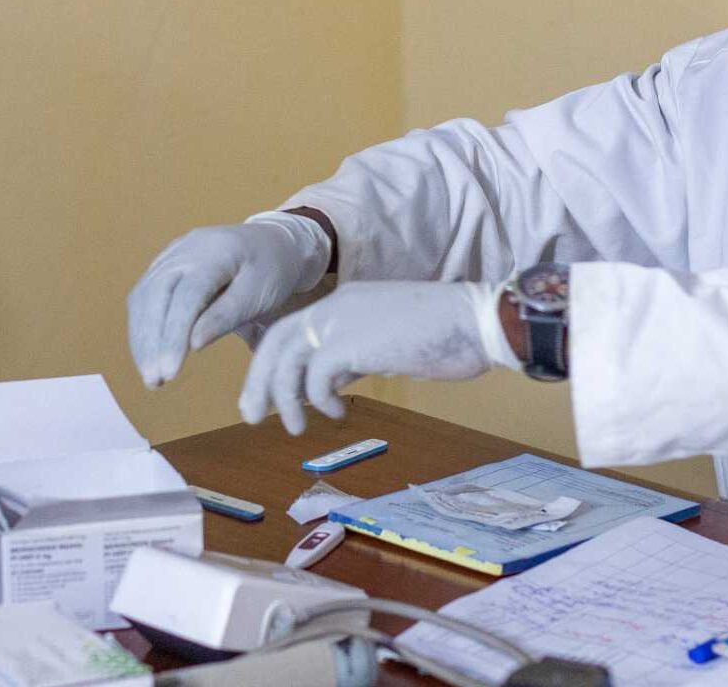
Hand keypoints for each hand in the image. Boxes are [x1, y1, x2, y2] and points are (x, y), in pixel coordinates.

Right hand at [128, 213, 330, 387]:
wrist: (274, 241)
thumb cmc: (272, 269)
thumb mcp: (260, 293)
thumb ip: (227, 316)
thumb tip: (193, 344)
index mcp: (214, 251)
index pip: (186, 296)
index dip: (174, 335)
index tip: (170, 371)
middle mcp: (185, 249)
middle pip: (156, 295)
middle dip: (151, 342)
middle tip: (154, 381)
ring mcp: (172, 254)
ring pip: (144, 297)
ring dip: (142, 338)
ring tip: (150, 376)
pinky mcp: (165, 265)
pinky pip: (145, 295)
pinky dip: (143, 327)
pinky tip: (148, 353)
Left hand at [238, 280, 510, 433]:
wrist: (476, 319)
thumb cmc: (445, 333)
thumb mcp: (388, 340)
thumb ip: (357, 352)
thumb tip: (334, 379)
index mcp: (344, 301)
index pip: (291, 328)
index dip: (274, 361)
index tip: (267, 392)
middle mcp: (335, 305)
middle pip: (276, 341)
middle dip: (260, 380)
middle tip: (251, 414)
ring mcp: (341, 321)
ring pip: (287, 359)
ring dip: (284, 397)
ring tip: (294, 426)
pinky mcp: (352, 342)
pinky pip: (315, 376)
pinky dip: (317, 399)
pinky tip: (336, 412)